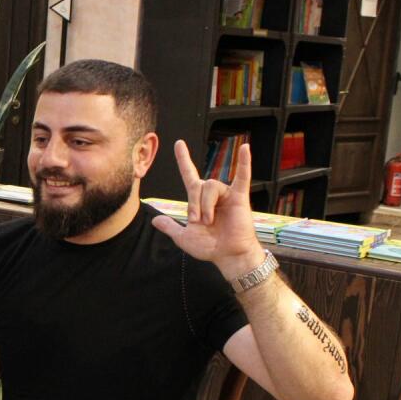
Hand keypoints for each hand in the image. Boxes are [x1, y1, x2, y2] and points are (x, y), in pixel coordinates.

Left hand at [150, 139, 265, 278]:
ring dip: (207, 205)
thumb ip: (170, 227)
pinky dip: (244, 163)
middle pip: (198, 185)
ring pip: (211, 186)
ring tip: (210, 221)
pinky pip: (242, 177)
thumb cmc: (209, 247)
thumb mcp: (183, 237)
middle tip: (198, 222)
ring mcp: (226, 195)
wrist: (227, 256)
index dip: (183, 160)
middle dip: (194, 204)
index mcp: (198, 201)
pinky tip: (245, 148)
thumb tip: (154, 220)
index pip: (189, 175)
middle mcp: (211, 195)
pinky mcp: (239, 198)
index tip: (178, 143)